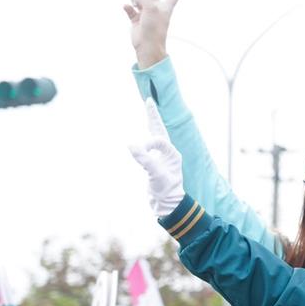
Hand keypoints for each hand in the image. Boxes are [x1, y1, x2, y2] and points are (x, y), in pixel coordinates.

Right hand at [123, 0, 186, 69]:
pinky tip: (127, 8)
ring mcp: (146, 13)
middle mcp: (156, 8)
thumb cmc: (154, 29)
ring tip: (135, 5)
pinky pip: (129, 8)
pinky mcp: (136, 19)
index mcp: (166, 7)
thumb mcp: (151, 8)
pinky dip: (127, 7)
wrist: (147, 46)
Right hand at [129, 98, 184, 215]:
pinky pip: (150, 147)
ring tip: (149, 109)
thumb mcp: (155, 175)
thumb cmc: (165, 191)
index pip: (158, 141)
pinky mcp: (155, 164)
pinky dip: (147, 138)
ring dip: (151, 123)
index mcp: (173, 154)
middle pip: (159, 129)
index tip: (138, 152)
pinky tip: (146, 136)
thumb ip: (145, 160)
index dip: (147, 145)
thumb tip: (132, 146)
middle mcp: (169, 153)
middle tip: (149, 100)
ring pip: (156, 136)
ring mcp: (162, 158)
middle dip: (153, 116)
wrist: (167, 205)